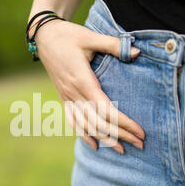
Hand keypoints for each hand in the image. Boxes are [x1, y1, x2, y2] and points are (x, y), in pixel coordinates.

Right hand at [34, 20, 144, 153]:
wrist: (43, 36)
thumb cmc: (68, 35)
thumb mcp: (91, 37)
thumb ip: (113, 45)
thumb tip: (137, 53)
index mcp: (82, 80)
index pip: (107, 110)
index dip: (125, 123)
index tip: (140, 132)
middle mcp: (73, 93)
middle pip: (99, 123)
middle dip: (121, 136)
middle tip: (140, 145)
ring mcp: (67, 98)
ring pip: (87, 126)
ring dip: (106, 139)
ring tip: (122, 150)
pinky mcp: (63, 98)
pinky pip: (73, 121)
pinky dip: (84, 135)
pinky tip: (95, 146)